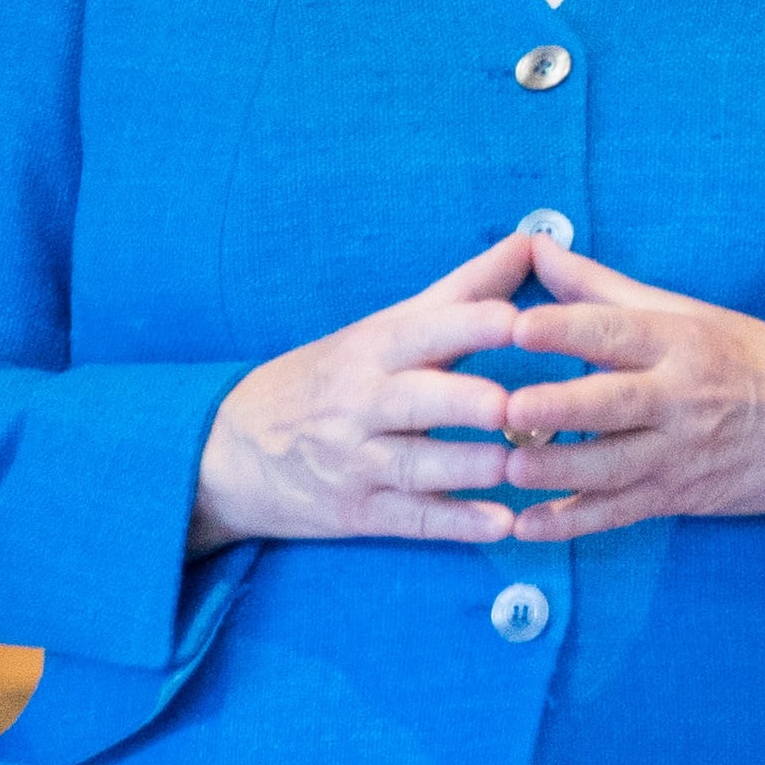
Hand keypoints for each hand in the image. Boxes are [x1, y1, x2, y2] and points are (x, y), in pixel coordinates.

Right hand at [190, 234, 533, 556]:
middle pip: (414, 400)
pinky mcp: (359, 513)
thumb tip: (536, 240)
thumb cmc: (330, 378)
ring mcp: (358, 462)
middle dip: (462, 402)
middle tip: (509, 404)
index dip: (469, 325)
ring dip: (467, 467)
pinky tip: (502, 524)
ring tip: (516, 466)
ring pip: (416, 465)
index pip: (423, 332)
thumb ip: (466, 289)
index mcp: (374, 350)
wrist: (228, 453)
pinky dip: (457, 524)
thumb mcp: (385, 328)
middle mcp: (362, 404)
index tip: (517, 322)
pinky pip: (412, 519)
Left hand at [495, 243, 764, 540]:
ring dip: (558, 470)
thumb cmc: (744, 356)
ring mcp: (678, 452)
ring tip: (508, 467)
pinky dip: (571, 524)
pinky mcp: (675, 496)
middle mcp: (681, 398)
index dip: (568, 328)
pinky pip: (617, 514)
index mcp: (682, 342)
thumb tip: (533, 249)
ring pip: (611, 466)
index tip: (521, 324)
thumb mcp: (684, 312)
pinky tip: (525, 526)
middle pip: (614, 403)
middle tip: (511, 405)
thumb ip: (599, 287)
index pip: (618, 332)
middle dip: (561, 406)